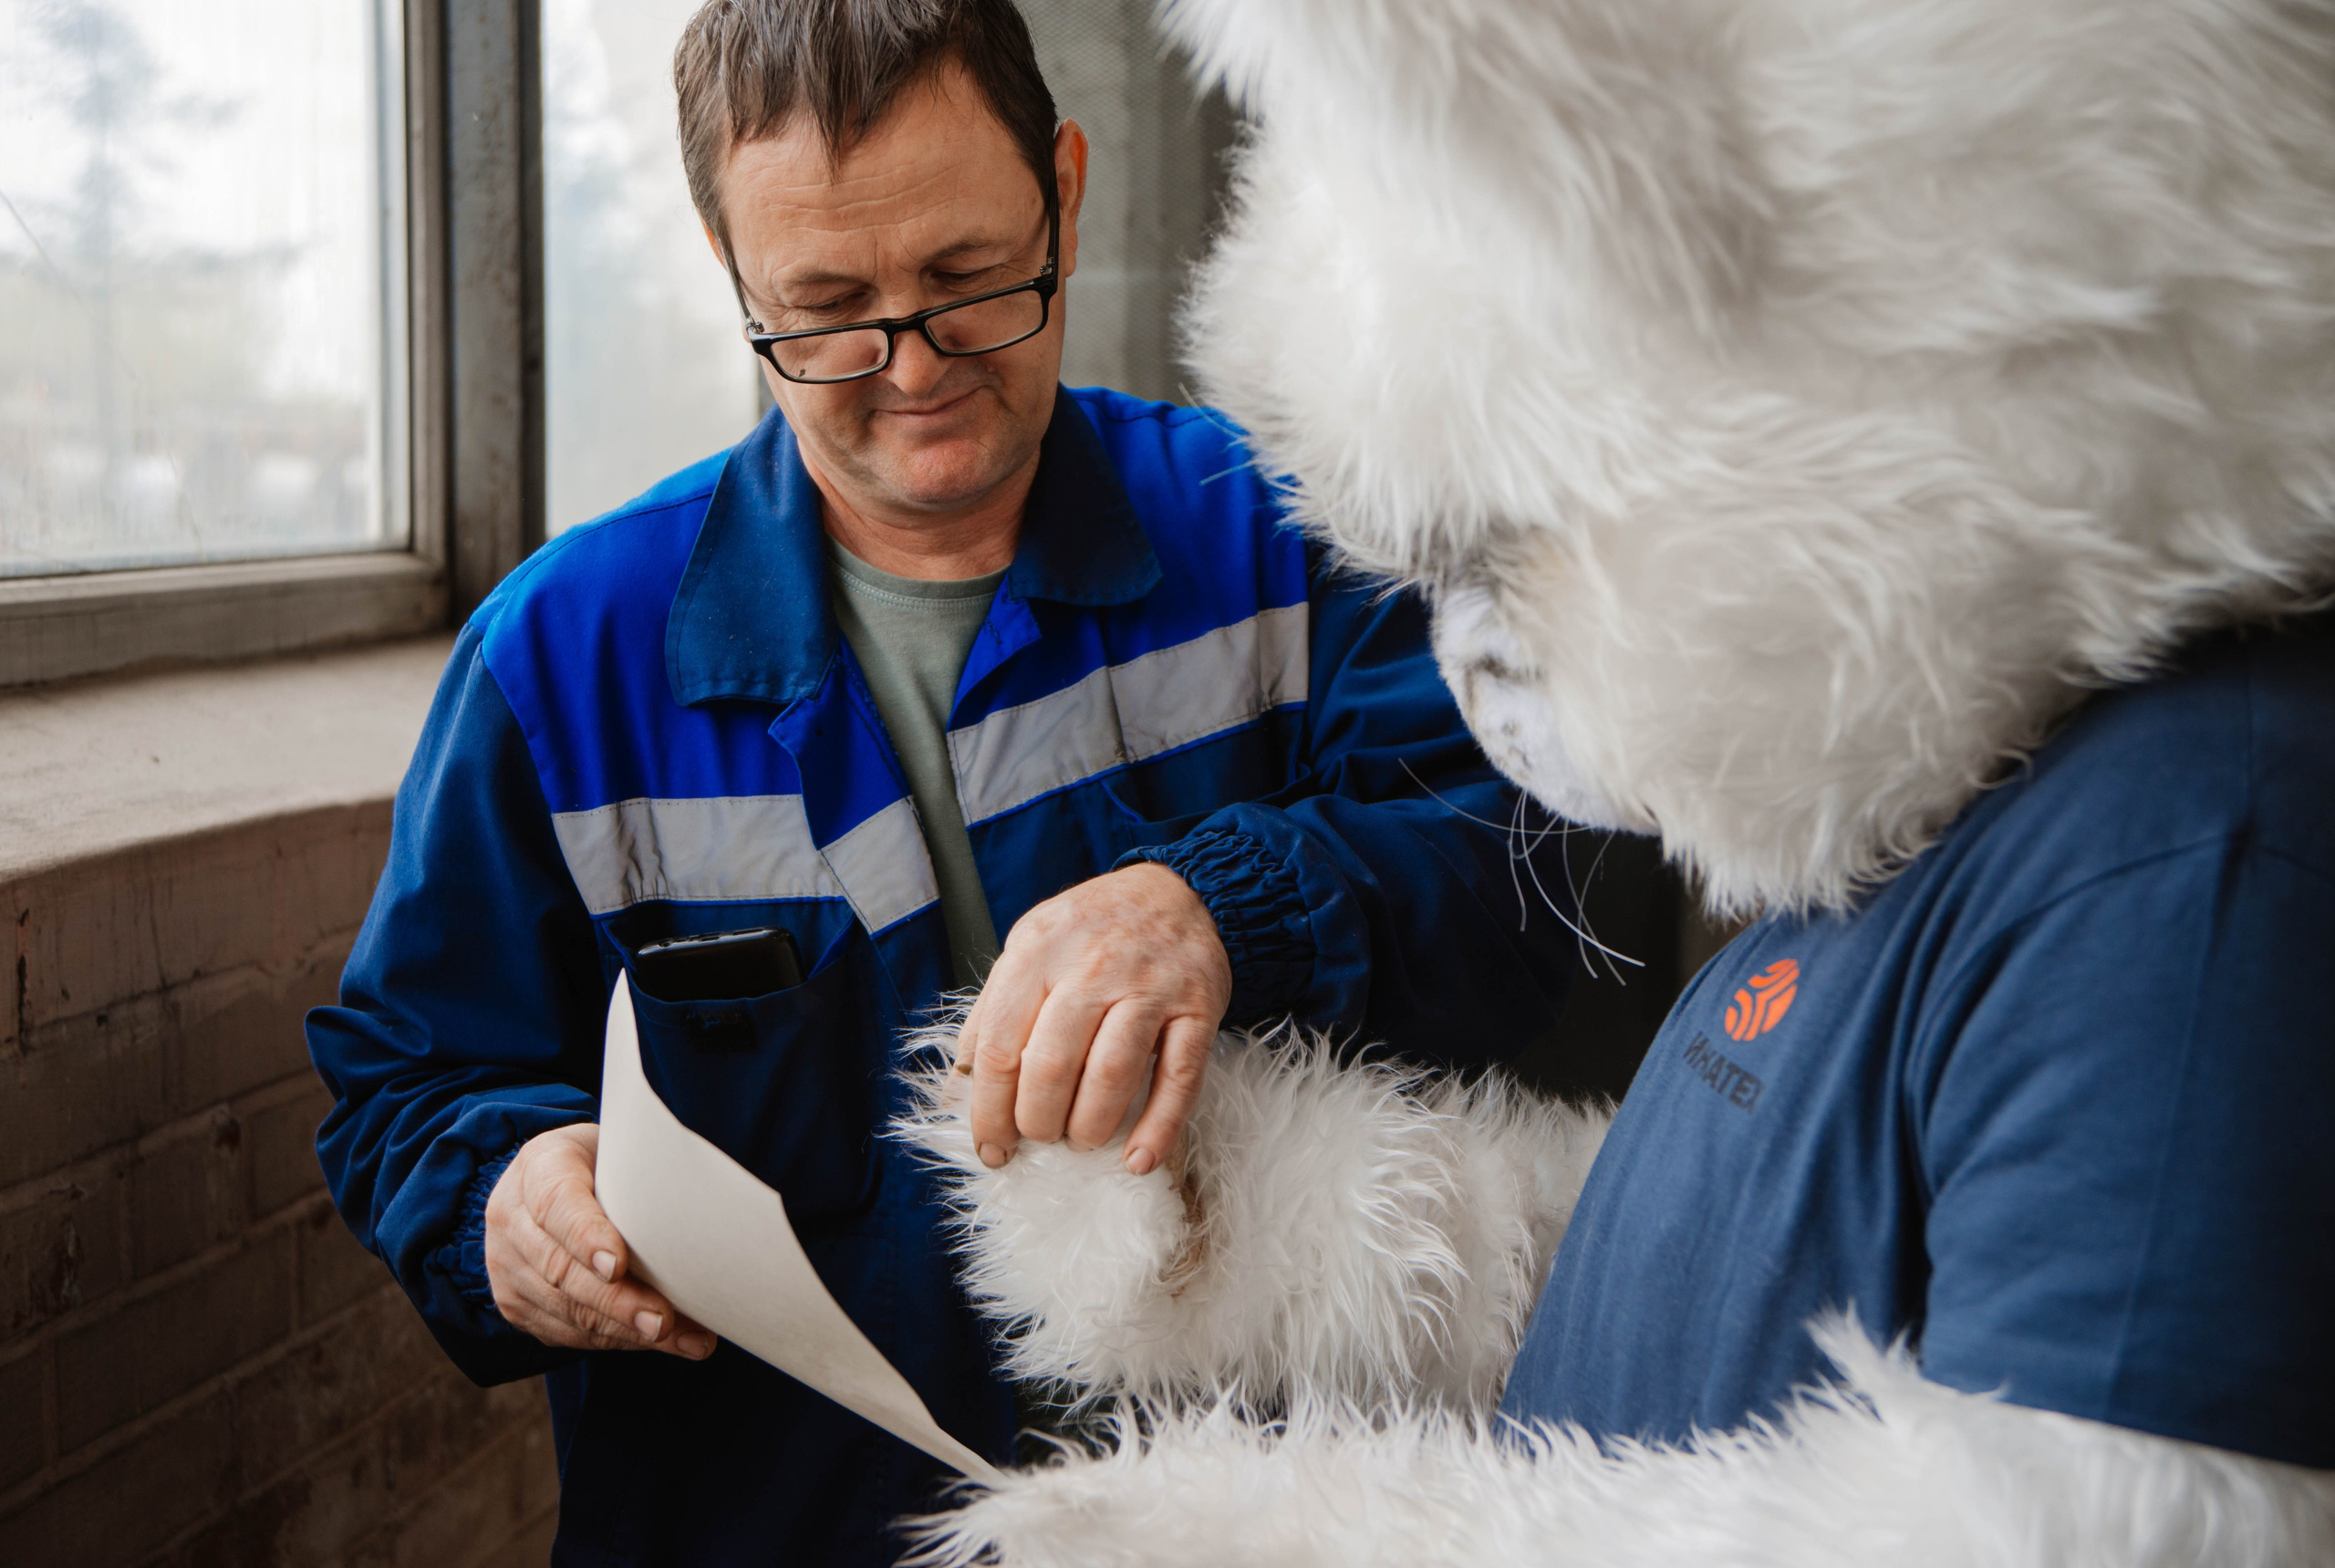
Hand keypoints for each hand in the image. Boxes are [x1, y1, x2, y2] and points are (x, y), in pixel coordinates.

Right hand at [483, 1123, 715, 1358]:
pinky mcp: (515, 1303)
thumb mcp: (621, 1151)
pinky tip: (658, 1342)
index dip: (585, 1236)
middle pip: (561, 1269)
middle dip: (616, 1302)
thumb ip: (645, 1178)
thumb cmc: (605, 1164)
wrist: (553, 1181)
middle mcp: (510, 1217)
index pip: (556, 1203)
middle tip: (662, 1320)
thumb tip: (704, 1220)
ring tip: (684, 1339)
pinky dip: (616, 1340)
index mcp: (539, 1166)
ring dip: (626, 1331)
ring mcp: (506, 1264)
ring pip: (565, 1309)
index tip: (617, 1265)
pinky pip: (566, 1331)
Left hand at [959, 862, 1230, 1176]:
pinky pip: (1179, 1079)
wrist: (1178, 893)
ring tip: (1081, 1139)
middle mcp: (1092, 964)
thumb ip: (991, 1014)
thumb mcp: (1029, 949)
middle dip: (1038, 1122)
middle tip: (1041, 1138)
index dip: (989, 1110)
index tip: (992, 1146)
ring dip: (1090, 1127)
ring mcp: (1150, 985)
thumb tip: (958, 1093)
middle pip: (1052, 1064)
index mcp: (1037, 950)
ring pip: (1112, 1074)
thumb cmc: (1092, 932)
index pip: (998, 1045)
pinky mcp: (1199, 1006)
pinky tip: (1137, 1159)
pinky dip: (1158, 1129)